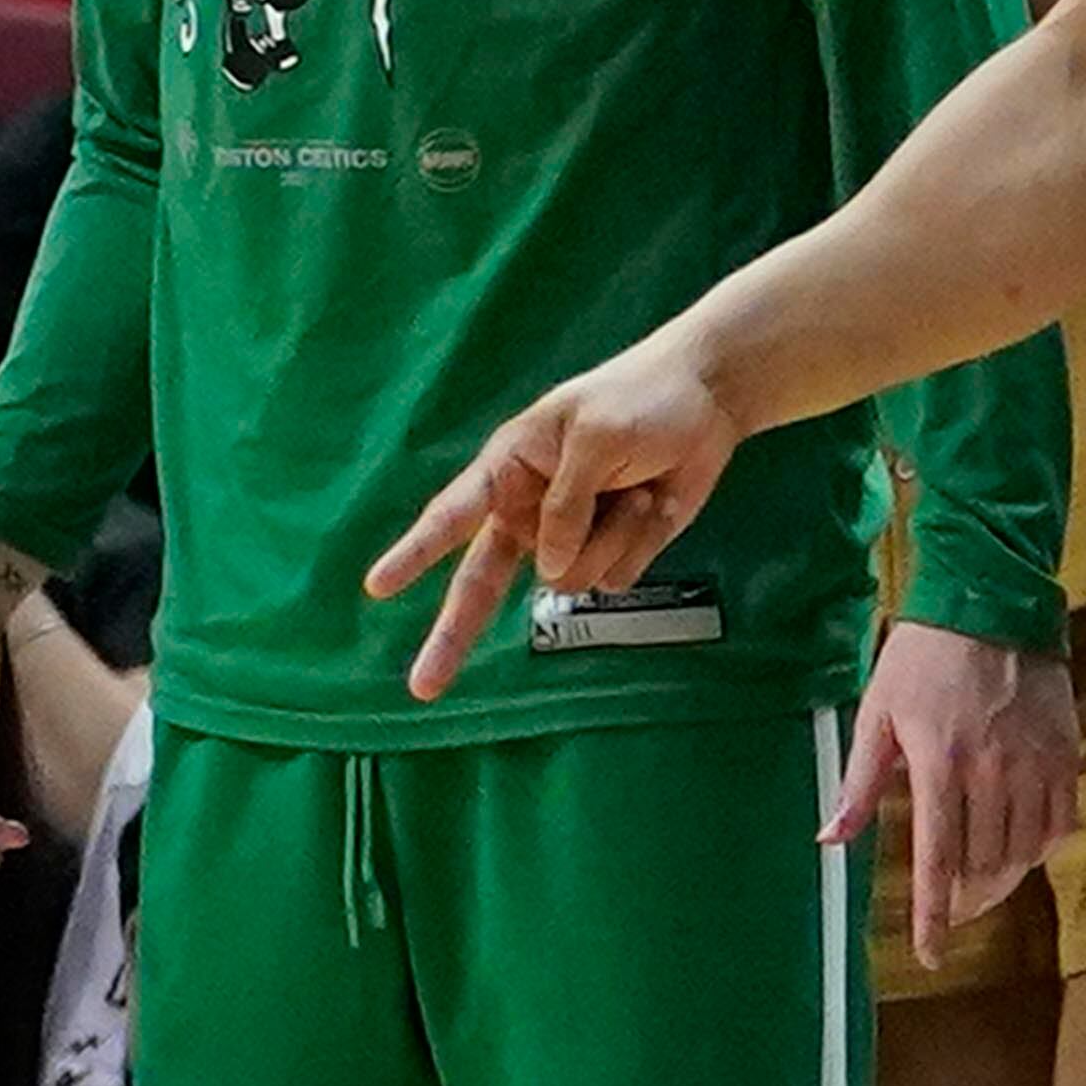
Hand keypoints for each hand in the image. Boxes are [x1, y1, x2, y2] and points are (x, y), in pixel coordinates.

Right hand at [366, 330, 747, 700]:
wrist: (708, 401)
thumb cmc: (640, 398)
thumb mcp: (595, 434)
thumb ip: (566, 501)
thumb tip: (549, 567)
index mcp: (511, 467)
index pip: (453, 514)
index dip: (415, 552)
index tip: (377, 587)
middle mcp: (531, 510)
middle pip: (483, 581)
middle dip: (453, 633)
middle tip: (424, 687)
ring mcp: (573, 538)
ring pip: (568, 580)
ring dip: (609, 537)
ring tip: (633, 486)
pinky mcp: (614, 553)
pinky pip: (613, 579)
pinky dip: (639, 543)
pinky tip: (652, 502)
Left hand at [827, 622, 1080, 969]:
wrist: (991, 598)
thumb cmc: (924, 655)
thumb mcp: (879, 711)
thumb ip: (860, 782)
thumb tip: (830, 840)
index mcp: (938, 765)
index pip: (936, 862)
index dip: (932, 918)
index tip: (930, 957)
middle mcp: (991, 772)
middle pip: (982, 866)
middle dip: (965, 898)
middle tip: (952, 904)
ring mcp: (1034, 763)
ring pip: (1023, 852)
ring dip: (1002, 878)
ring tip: (984, 878)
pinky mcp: (1065, 752)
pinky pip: (1059, 822)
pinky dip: (1042, 846)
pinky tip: (1024, 845)